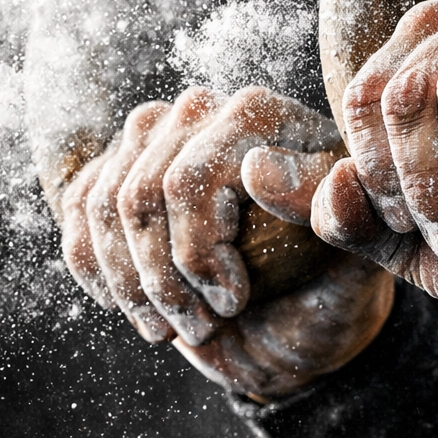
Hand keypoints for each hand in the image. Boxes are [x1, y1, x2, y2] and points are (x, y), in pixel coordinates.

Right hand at [60, 86, 393, 398]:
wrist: (298, 311)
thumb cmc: (333, 281)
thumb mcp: (357, 255)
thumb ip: (337, 210)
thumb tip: (258, 169)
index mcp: (260, 116)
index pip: (189, 182)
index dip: (196, 255)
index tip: (232, 303)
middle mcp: (201, 111)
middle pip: (139, 197)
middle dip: (164, 281)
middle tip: (204, 326)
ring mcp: (154, 138)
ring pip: (104, 208)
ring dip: (134, 286)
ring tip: (179, 327)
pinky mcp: (120, 170)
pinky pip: (81, 213)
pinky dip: (100, 273)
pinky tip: (138, 308)